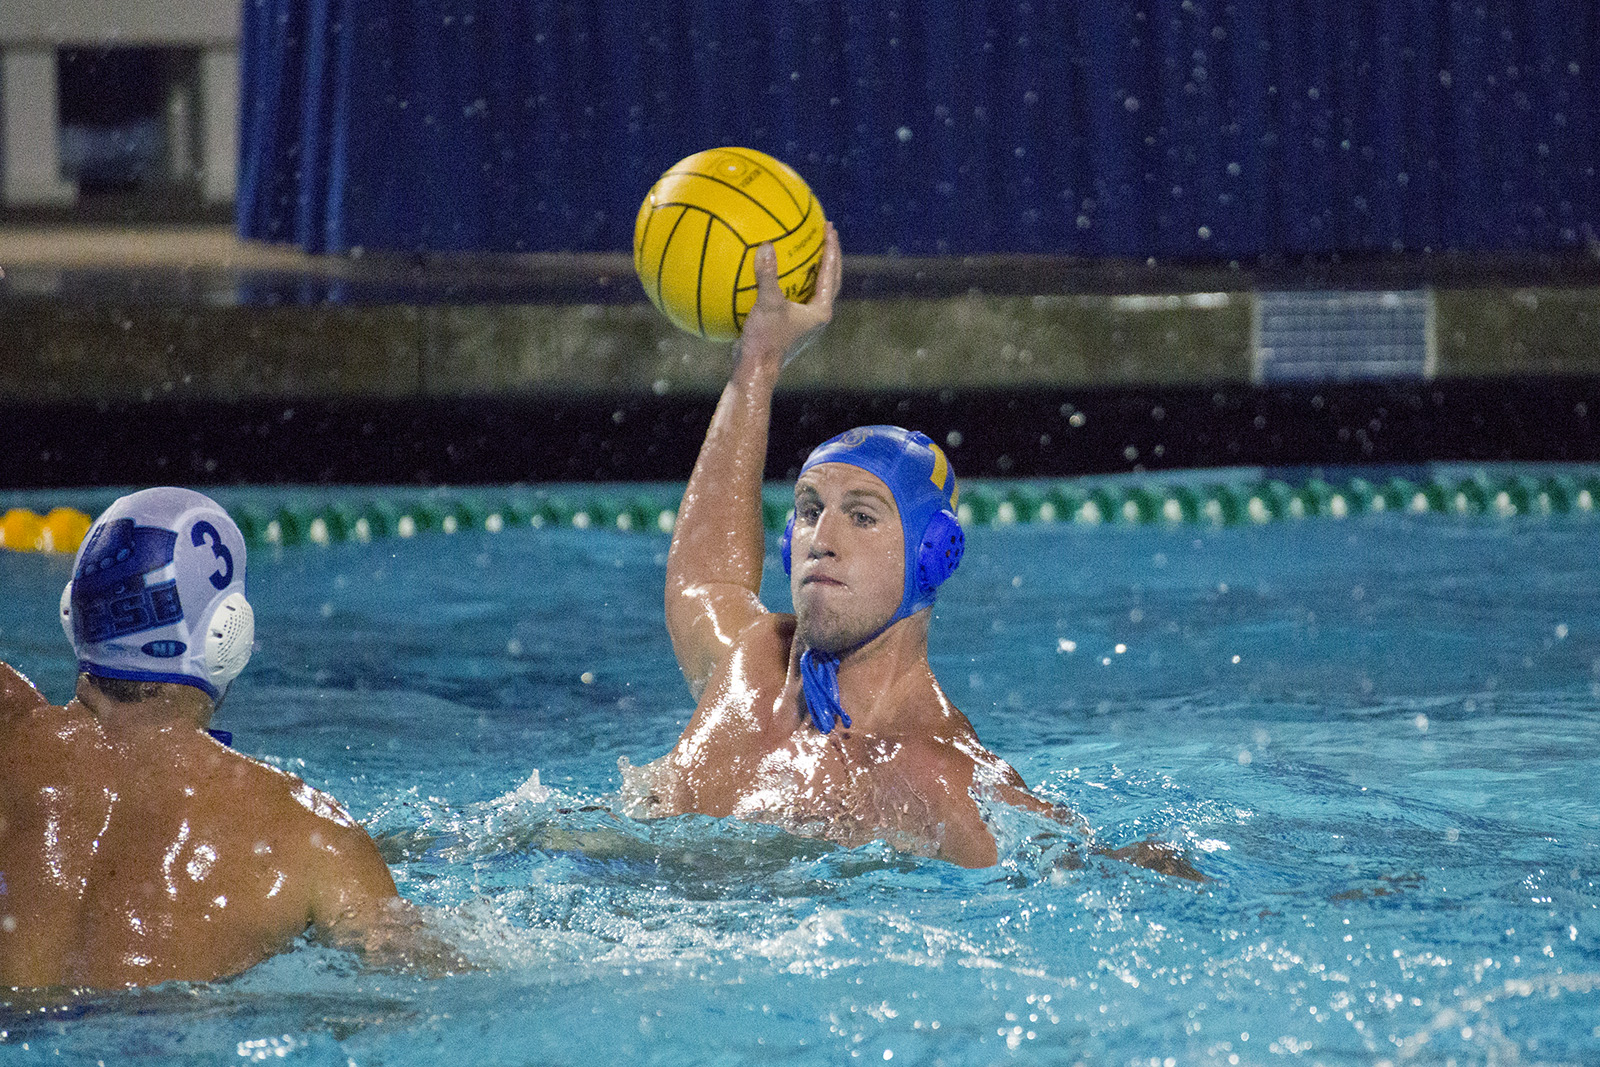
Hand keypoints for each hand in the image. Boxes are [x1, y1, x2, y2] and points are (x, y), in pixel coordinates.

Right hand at [732, 222, 841, 379]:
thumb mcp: (767, 304)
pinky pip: (796, 296)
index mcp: (821, 311)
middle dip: (830, 256)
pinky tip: (778, 272)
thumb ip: (768, 275)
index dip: (831, 248)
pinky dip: (792, 281)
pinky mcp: (791, 326)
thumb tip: (766, 245)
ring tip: (809, 249)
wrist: (755, 371)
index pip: (831, 272)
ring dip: (814, 268)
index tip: (829, 227)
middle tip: (827, 233)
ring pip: (815, 288)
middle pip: (830, 279)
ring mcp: (805, 322)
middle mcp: (817, 316)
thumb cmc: (766, 340)